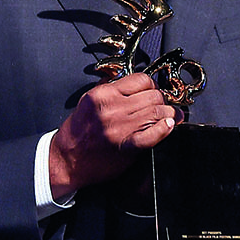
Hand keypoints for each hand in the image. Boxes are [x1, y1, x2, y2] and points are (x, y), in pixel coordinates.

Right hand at [48, 72, 179, 198]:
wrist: (66, 161)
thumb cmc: (78, 132)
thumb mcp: (88, 101)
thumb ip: (110, 89)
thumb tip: (132, 81)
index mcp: (103, 94)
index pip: (141, 79)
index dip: (152, 85)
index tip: (154, 91)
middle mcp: (112, 108)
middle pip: (153, 95)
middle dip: (163, 100)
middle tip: (166, 105)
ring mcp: (120, 128)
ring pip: (157, 111)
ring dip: (169, 113)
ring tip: (173, 116)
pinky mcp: (127, 146)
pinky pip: (153, 134)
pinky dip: (165, 128)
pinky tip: (169, 125)